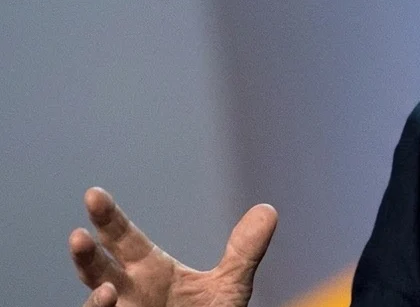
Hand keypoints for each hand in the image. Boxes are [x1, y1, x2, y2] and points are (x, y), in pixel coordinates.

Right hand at [69, 187, 276, 306]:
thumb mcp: (227, 288)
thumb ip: (243, 253)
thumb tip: (268, 210)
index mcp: (148, 271)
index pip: (123, 240)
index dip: (109, 219)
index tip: (94, 193)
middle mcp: (128, 293)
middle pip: (100, 268)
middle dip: (88, 252)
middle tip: (81, 232)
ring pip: (96, 305)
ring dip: (94, 297)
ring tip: (103, 287)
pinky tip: (110, 300)